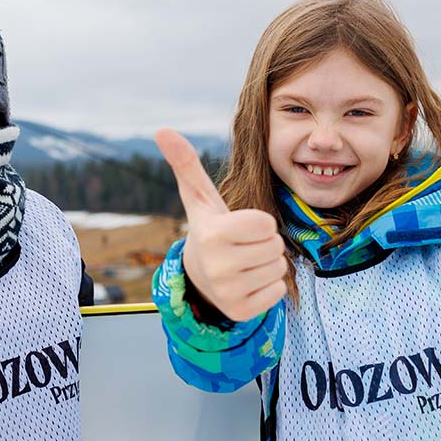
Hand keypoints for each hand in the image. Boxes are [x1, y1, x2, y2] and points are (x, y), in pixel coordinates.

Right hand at [156, 128, 286, 322]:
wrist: (197, 277)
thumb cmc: (209, 229)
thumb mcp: (201, 198)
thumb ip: (186, 164)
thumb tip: (162, 129)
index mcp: (212, 234)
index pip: (267, 223)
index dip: (258, 222)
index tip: (239, 227)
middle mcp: (218, 266)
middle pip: (275, 245)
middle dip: (263, 243)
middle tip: (241, 247)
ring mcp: (228, 292)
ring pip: (278, 268)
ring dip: (267, 263)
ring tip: (244, 263)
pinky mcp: (240, 312)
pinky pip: (278, 292)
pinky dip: (269, 287)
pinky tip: (247, 282)